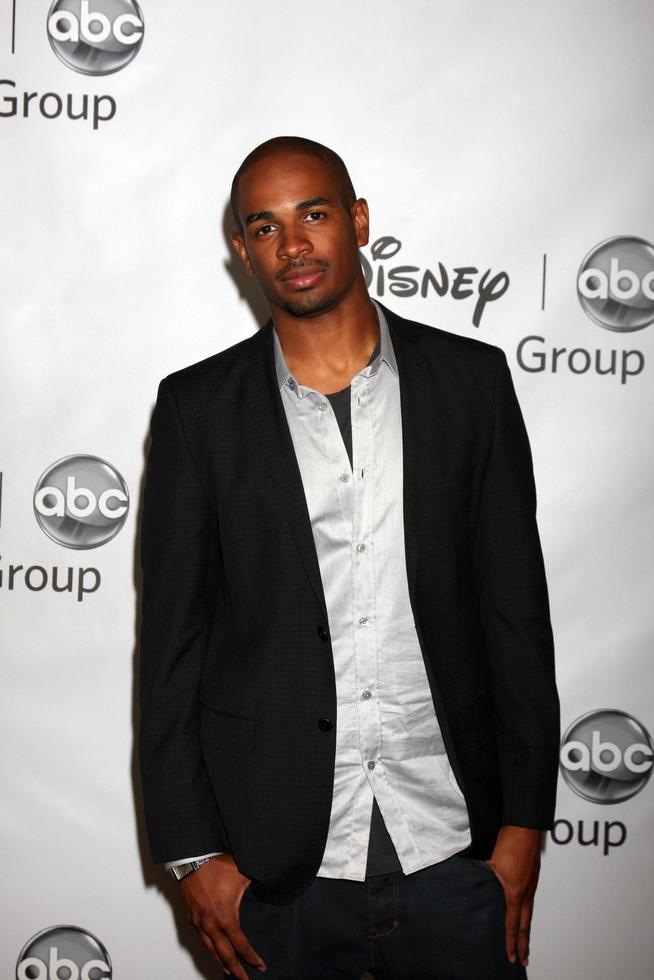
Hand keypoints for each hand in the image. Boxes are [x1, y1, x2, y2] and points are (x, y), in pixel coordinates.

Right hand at [180, 854, 265, 977]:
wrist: (193, 860)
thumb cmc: (216, 866)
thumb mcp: (243, 875)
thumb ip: (258, 884)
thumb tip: (272, 883)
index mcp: (226, 917)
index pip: (241, 946)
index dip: (252, 958)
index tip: (260, 966)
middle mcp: (211, 925)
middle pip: (225, 956)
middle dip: (236, 970)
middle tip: (245, 979)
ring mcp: (199, 923)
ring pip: (210, 950)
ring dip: (221, 962)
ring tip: (229, 970)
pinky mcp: (192, 917)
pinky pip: (201, 939)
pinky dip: (209, 949)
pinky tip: (213, 950)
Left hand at [484, 825, 541, 966]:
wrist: (525, 826)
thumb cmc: (509, 841)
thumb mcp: (491, 861)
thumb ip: (481, 875)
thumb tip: (468, 881)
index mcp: (515, 891)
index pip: (512, 923)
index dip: (510, 941)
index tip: (511, 956)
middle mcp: (526, 891)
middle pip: (526, 924)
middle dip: (523, 944)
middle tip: (524, 959)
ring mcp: (531, 884)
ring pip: (529, 913)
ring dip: (526, 929)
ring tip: (524, 943)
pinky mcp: (533, 877)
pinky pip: (530, 900)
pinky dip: (527, 913)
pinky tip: (523, 913)